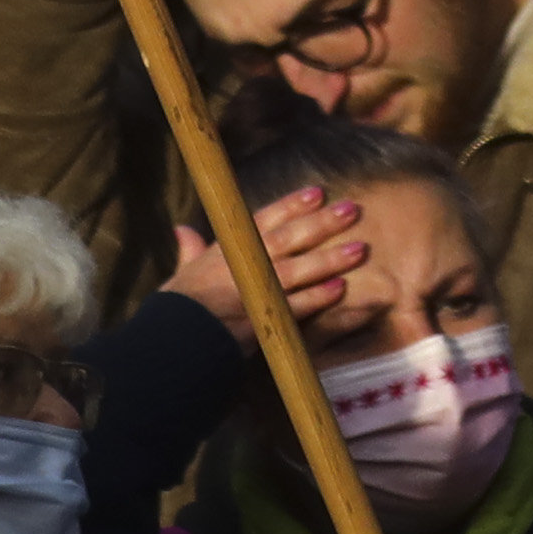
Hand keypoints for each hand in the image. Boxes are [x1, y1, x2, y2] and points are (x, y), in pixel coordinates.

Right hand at [162, 182, 367, 333]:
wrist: (173, 341)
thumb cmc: (176, 308)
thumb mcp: (181, 273)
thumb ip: (189, 251)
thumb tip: (182, 230)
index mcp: (226, 250)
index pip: (264, 221)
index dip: (292, 205)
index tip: (317, 193)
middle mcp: (244, 265)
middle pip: (289, 239)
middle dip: (321, 223)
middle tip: (351, 210)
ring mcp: (255, 291)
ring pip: (299, 269)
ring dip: (330, 259)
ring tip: (359, 248)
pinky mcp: (262, 318)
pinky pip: (297, 306)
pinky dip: (318, 297)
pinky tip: (340, 288)